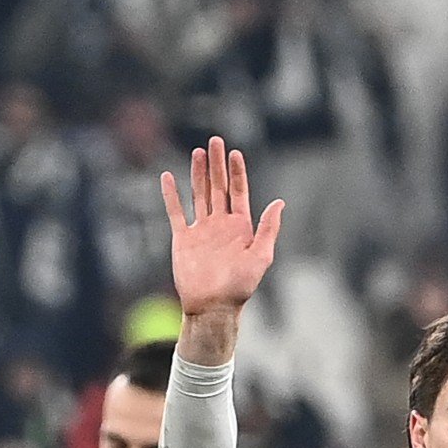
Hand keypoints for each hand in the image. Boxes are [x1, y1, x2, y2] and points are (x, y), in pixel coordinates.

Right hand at [160, 136, 284, 317]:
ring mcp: (201, 229)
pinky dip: (171, 195)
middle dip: (217, 164)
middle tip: (215, 141)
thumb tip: (279, 202)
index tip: (235, 153)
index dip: (237, 172)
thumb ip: (268, 229)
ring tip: (198, 152)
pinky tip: (168, 177)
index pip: (238, 191)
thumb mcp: (261, 257)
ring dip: (198, 174)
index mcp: (240, 226)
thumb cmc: (240, 287)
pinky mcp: (182, 239)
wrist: (212, 307)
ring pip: (198, 194)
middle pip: (218, 187)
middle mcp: (220, 224)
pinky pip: (175, 212)